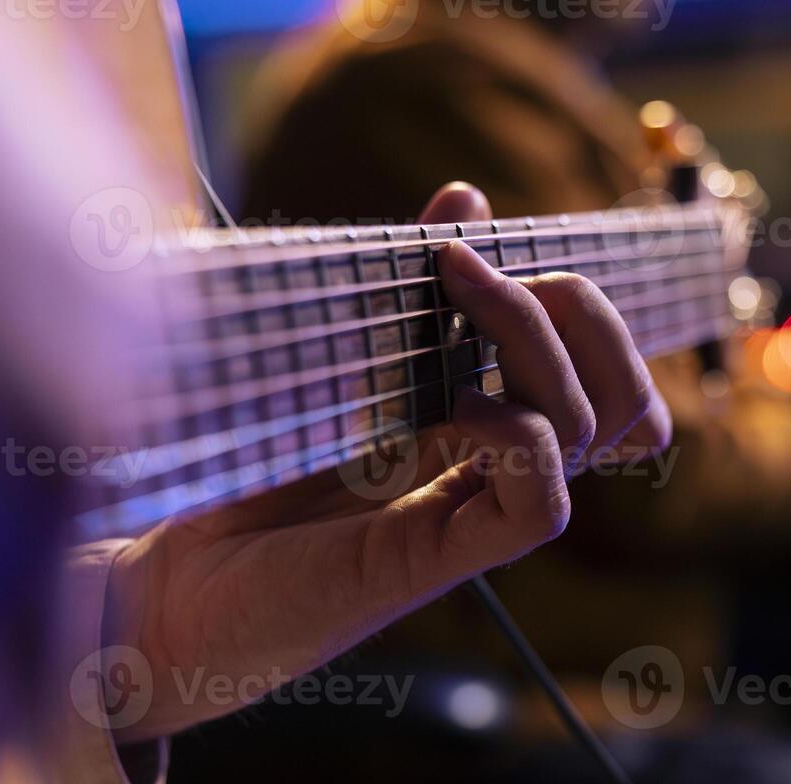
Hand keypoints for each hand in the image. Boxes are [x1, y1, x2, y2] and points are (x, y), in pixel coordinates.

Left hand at [103, 183, 671, 740]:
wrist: (168, 580)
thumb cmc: (244, 467)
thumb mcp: (336, 357)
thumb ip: (408, 288)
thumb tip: (468, 195)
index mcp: (485, 428)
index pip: (608, 379)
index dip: (593, 316)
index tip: (488, 254)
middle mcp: (496, 472)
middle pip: (622, 400)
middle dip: (584, 314)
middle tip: (479, 271)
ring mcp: (472, 517)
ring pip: (588, 433)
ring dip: (533, 344)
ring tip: (456, 296)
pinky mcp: (435, 562)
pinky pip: (540, 504)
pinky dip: (516, 440)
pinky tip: (453, 406)